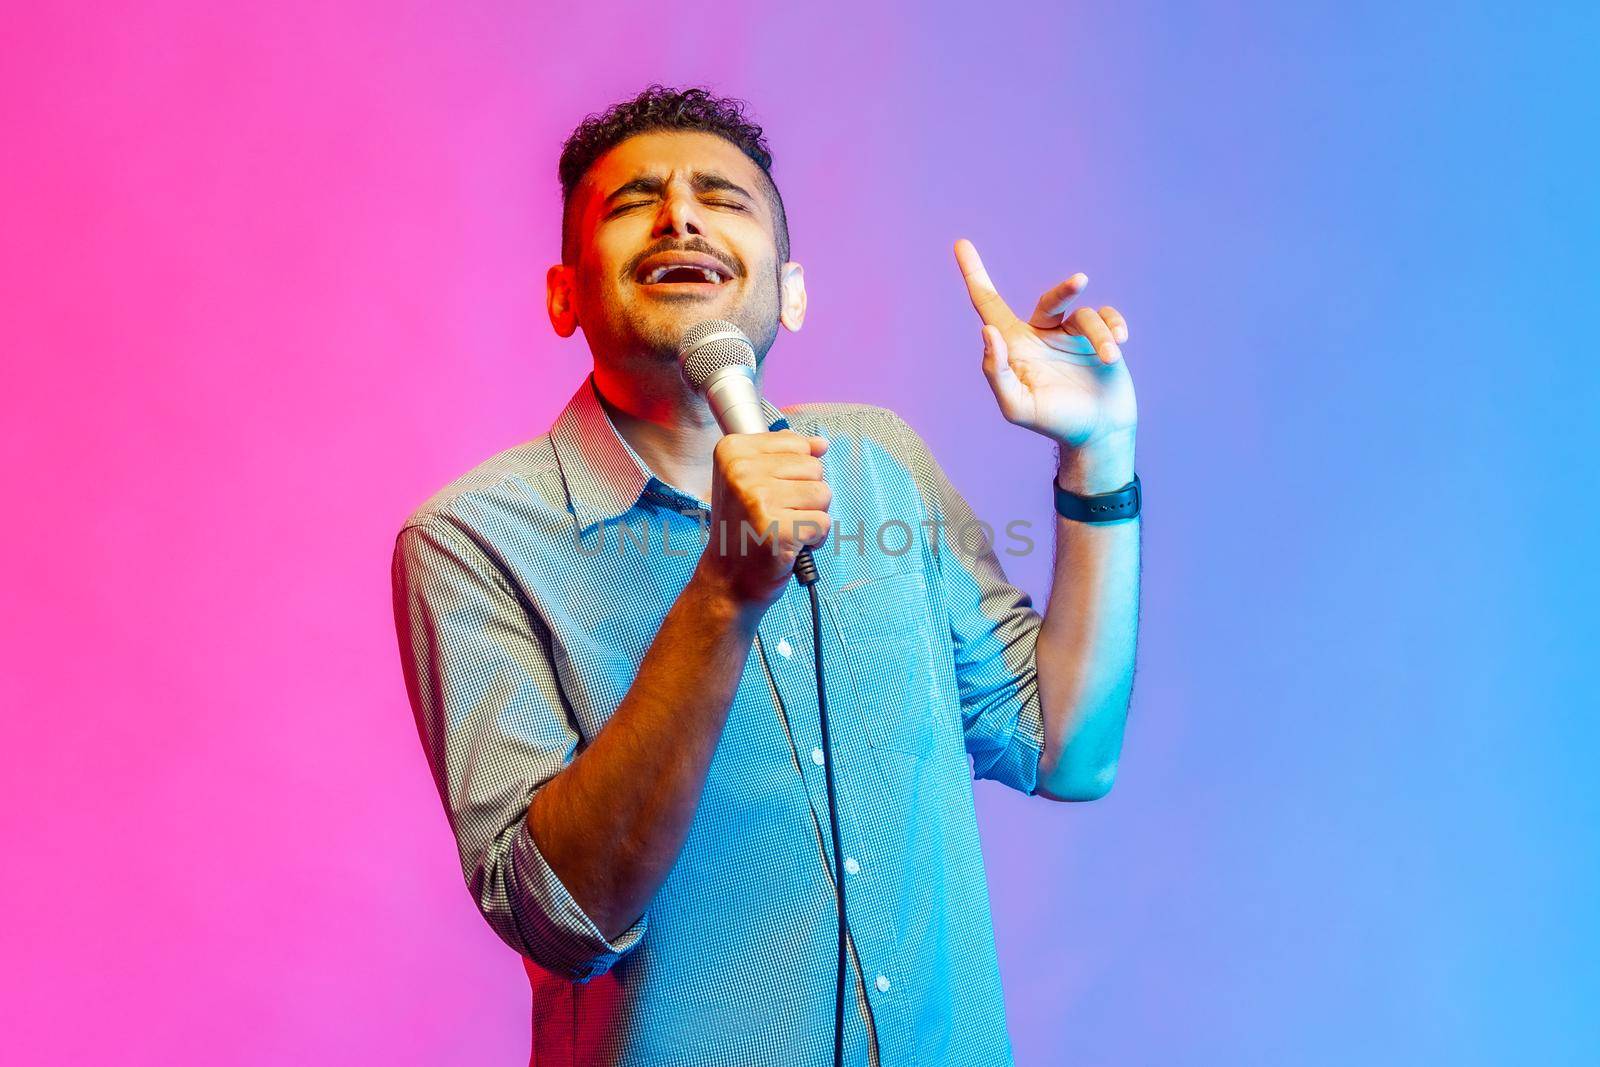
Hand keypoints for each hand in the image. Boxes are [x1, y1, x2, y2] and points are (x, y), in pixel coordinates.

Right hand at [696, 430, 831, 608]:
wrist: (727, 578)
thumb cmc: (743, 530)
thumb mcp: (753, 481)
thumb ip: (787, 456)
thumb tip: (821, 444)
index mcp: (732, 451)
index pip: (796, 443)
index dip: (794, 473)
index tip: (769, 493)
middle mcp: (740, 472)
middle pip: (813, 467)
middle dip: (805, 495)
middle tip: (777, 515)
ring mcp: (758, 501)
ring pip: (823, 494)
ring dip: (811, 517)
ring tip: (784, 529)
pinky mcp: (777, 530)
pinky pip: (823, 523)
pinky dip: (814, 539)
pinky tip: (789, 545)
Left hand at [953, 238, 1136, 450]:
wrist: (1097, 433)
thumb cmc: (1052, 421)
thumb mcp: (1016, 405)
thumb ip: (997, 372)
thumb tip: (987, 331)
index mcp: (1014, 345)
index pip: (988, 304)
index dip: (975, 275)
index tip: (961, 244)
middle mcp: (1041, 335)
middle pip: (1050, 299)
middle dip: (1064, 290)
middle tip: (1079, 281)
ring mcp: (1072, 335)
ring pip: (1085, 315)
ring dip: (1099, 334)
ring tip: (1109, 356)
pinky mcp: (1100, 338)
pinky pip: (1107, 318)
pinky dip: (1114, 329)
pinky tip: (1118, 346)